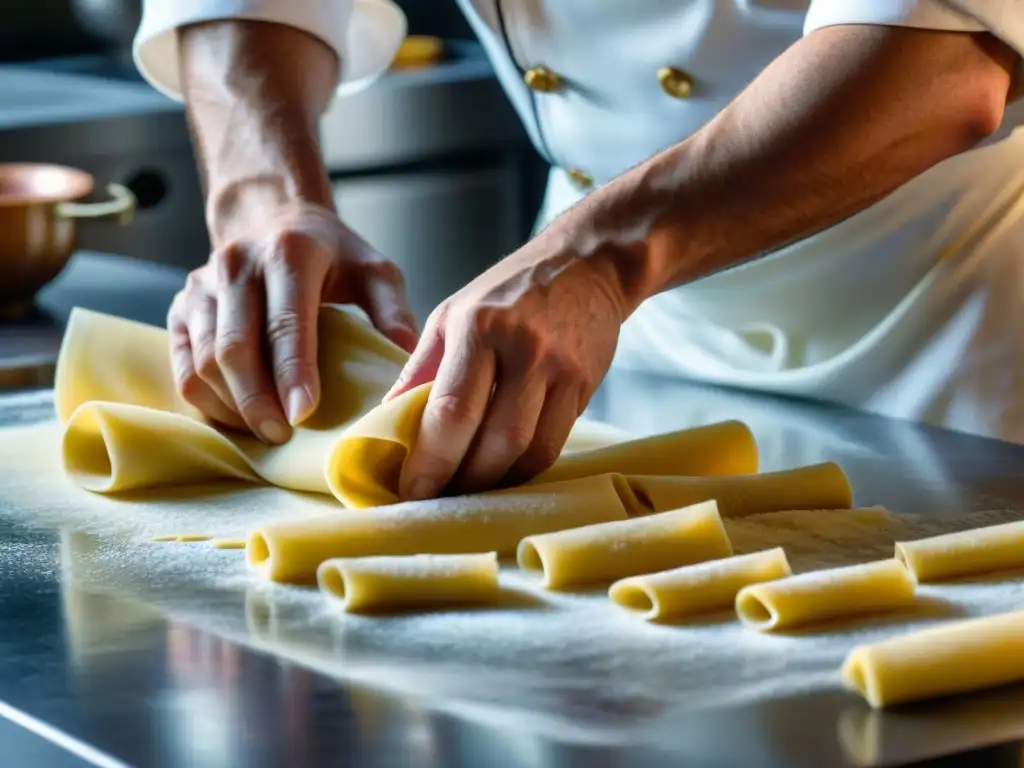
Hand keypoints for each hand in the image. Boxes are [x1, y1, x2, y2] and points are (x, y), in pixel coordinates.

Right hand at [168, 201, 417, 442]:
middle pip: (234, 348)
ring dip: (232, 406)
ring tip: (266, 431)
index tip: (303, 414)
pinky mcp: (180, 308)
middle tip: (283, 436)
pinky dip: (208, 401)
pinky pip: (182, 367)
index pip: (285, 322)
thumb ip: (392, 310)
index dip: (292, 372)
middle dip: (257, 401)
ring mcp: (200, 286)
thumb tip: (406, 357)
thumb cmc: (331, 255)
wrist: (274, 220)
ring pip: (202, 362)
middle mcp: (235, 264)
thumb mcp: (373, 270)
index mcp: (288, 253)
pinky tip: (239, 417)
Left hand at [385, 220, 629, 499]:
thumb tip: (384, 423)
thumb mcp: (451, 314)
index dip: (431, 460)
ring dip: (496, 483)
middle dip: (463, 481)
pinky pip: (554, 445)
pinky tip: (502, 471)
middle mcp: (524, 348)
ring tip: (468, 490)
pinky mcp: (585, 386)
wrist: (584, 265)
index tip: (411, 489)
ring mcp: (561, 369)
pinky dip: (524, 468)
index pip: (452, 410)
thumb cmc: (507, 292)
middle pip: (495, 440)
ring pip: (529, 451)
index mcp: (479, 326)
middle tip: (437, 497)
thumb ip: (420, 369)